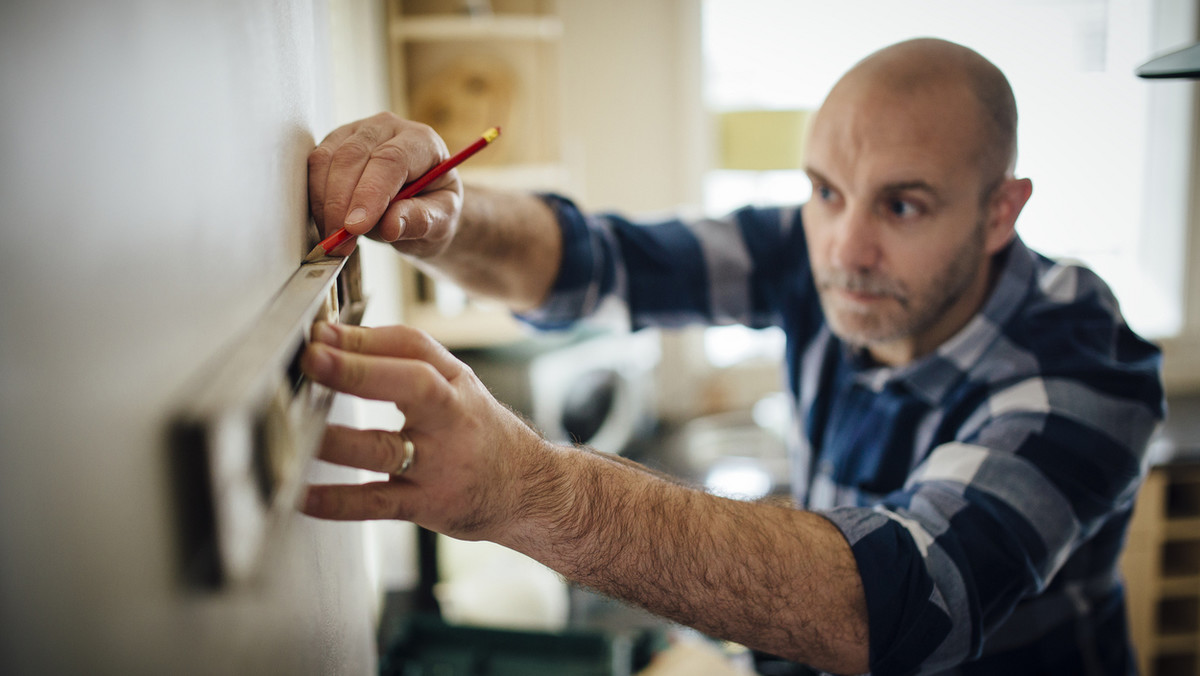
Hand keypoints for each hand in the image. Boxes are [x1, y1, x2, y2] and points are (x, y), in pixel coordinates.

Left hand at [299, 322, 556, 541]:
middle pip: (411, 387)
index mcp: (454, 384)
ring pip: (386, 449)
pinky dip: (339, 501)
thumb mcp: (457, 385)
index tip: (320, 332)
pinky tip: (303, 495)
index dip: (366, 338)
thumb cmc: (477, 430)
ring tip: (298, 427)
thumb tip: (331, 338)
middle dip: (359, 372)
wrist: (529, 488)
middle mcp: (451, 419)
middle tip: (314, 358)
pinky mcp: (428, 505)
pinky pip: (379, 503)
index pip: (413, 348)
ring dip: (338, 439)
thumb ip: (402, 359)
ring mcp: (440, 465)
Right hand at [307, 112, 462, 257]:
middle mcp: (387, 128)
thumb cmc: (435, 209)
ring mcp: (357, 132)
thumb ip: (422, 221)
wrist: (422, 205)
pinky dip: (316, 198)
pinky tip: (327, 223)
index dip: (370, 193)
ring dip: (325, 202)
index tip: (356, 227)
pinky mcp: (334, 144)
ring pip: (327, 159)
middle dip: (341, 202)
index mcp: (421, 141)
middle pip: (353, 155)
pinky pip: (314, 166)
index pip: (391, 159)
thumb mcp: (442, 220)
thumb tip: (391, 226)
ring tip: (335, 238)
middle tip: (340, 240)